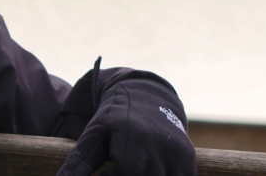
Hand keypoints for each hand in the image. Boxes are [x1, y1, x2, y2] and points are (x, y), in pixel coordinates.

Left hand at [56, 81, 195, 175]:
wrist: (146, 98)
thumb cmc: (114, 121)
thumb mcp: (93, 136)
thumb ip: (78, 164)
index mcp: (132, 136)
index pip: (125, 173)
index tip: (105, 172)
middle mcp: (158, 144)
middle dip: (129, 175)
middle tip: (118, 167)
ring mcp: (177, 152)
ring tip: (131, 166)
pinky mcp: (188, 160)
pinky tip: (146, 170)